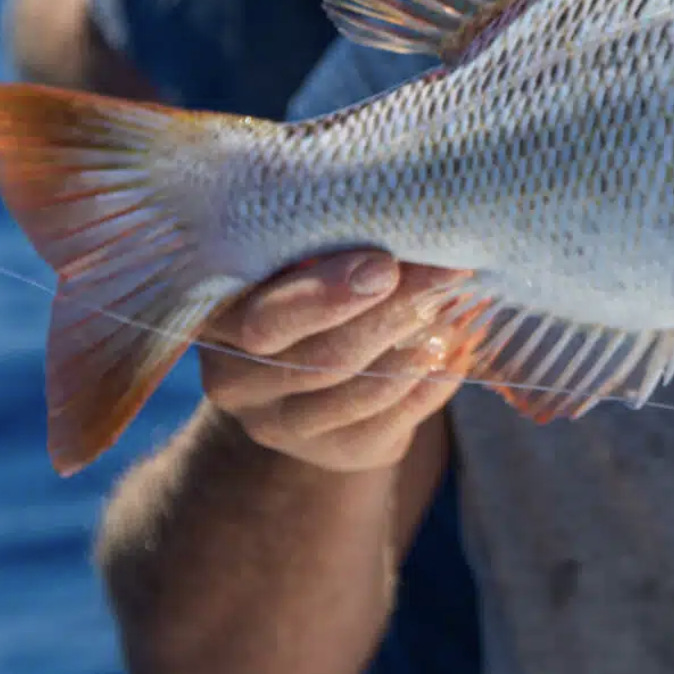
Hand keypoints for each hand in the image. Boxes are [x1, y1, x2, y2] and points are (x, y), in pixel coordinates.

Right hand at [198, 250, 475, 472]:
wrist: (320, 378)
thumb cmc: (314, 290)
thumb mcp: (300, 263)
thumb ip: (328, 248)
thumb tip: (407, 221)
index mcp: (218, 319)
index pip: (265, 315)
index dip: (327, 291)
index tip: (386, 263)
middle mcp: (235, 379)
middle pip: (319, 358)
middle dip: (389, 314)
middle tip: (444, 277)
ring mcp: (279, 424)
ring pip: (358, 391)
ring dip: (417, 349)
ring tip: (456, 310)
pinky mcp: (333, 452)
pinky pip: (390, 422)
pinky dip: (431, 384)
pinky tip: (455, 351)